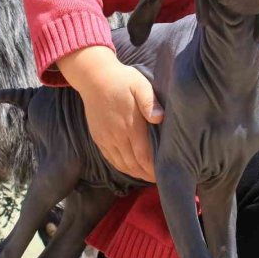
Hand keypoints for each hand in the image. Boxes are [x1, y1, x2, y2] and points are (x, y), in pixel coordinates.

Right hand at [58, 46, 162, 181]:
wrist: (93, 77)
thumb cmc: (121, 79)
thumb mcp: (140, 84)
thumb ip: (150, 102)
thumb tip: (159, 118)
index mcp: (130, 125)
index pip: (144, 156)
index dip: (154, 169)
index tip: (164, 175)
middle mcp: (117, 136)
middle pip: (134, 164)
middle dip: (147, 174)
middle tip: (160, 180)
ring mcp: (106, 138)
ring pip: (122, 164)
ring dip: (135, 173)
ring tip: (147, 177)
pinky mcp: (98, 138)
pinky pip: (110, 158)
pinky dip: (121, 167)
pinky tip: (130, 168)